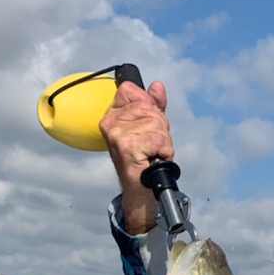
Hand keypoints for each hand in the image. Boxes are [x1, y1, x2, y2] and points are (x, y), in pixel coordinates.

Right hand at [99, 80, 172, 234]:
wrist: (140, 188)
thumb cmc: (144, 158)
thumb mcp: (150, 126)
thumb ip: (153, 105)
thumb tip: (157, 86)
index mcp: (112, 114)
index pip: (131, 90)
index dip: (147, 105)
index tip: (146, 124)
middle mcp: (110, 122)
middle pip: (149, 108)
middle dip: (159, 127)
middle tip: (151, 145)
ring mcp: (117, 134)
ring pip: (156, 124)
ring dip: (162, 141)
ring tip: (151, 153)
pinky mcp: (127, 146)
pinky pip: (158, 139)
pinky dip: (163, 151)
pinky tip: (153, 159)